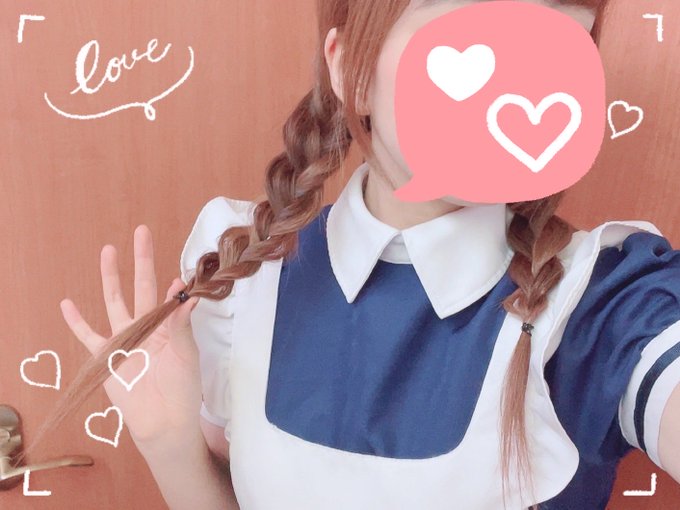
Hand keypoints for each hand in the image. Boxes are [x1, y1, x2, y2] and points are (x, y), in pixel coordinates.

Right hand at [59, 224, 202, 446]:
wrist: (164, 421)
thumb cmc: (182, 388)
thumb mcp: (186, 354)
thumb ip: (181, 325)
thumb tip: (186, 294)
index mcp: (168, 325)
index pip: (168, 294)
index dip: (173, 281)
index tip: (181, 272)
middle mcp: (146, 327)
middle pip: (141, 286)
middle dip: (141, 260)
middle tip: (141, 232)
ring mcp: (125, 339)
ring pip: (115, 301)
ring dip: (110, 277)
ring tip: (108, 251)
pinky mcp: (107, 357)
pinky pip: (89, 336)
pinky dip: (77, 322)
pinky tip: (67, 304)